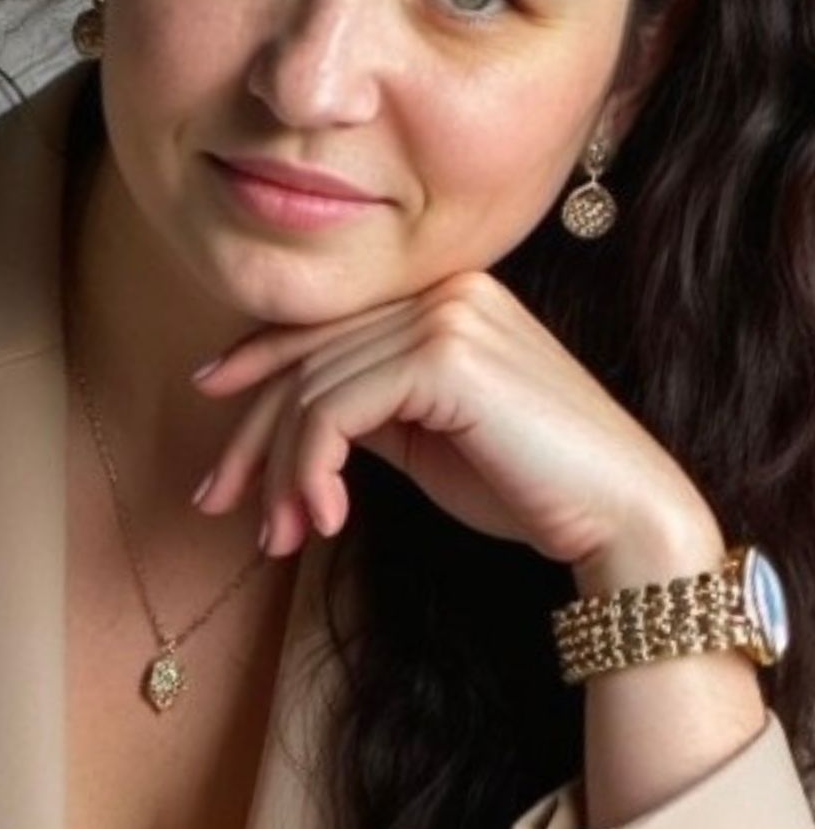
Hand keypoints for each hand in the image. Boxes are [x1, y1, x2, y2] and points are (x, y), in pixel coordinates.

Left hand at [189, 270, 721, 593]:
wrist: (620, 517)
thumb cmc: (532, 489)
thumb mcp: (430, 440)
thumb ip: (371, 410)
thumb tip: (295, 418)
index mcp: (447, 297)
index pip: (327, 325)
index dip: (256, 363)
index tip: (208, 402)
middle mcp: (445, 291)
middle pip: (308, 358)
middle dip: (253, 438)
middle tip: (217, 503)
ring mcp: (446, 316)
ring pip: (313, 390)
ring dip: (282, 474)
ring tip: (278, 537)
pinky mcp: (444, 356)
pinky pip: (335, 411)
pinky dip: (312, 471)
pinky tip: (323, 521)